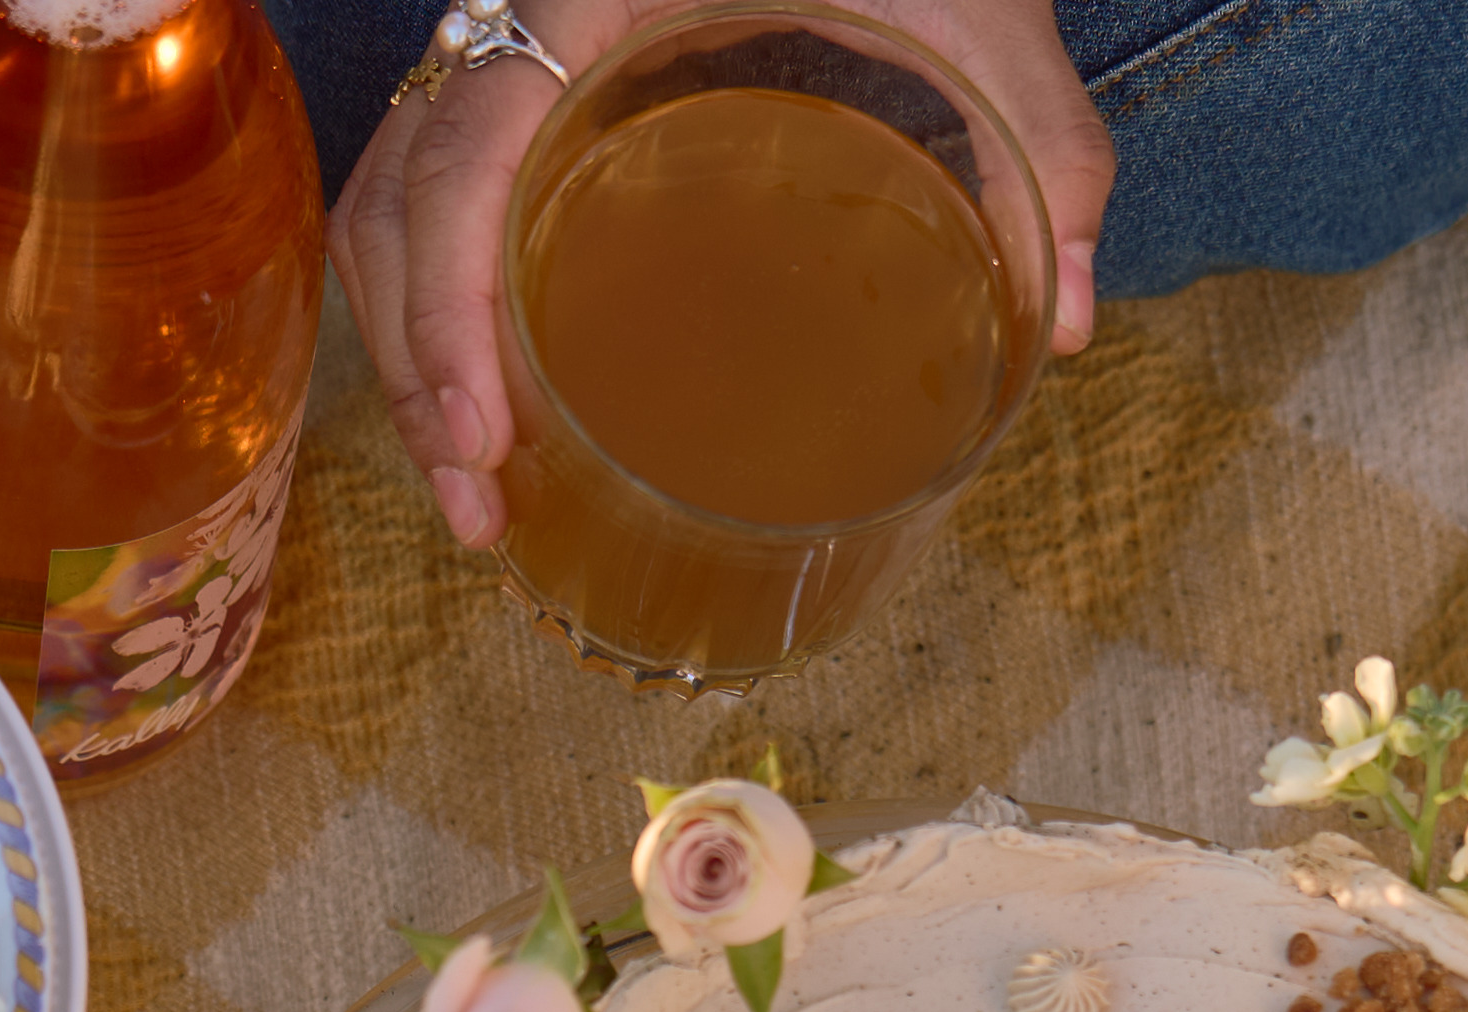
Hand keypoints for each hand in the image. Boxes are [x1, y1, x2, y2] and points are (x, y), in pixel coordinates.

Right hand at [327, 0, 1107, 552]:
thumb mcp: (979, 2)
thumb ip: (1037, 137)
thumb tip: (1072, 320)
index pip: (458, 153)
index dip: (443, 306)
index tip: (484, 433)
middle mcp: (524, 17)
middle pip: (396, 201)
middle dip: (411, 369)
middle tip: (480, 504)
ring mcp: (519, 55)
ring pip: (395, 204)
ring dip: (412, 352)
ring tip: (478, 485)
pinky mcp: (541, 93)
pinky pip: (438, 195)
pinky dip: (440, 302)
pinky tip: (493, 402)